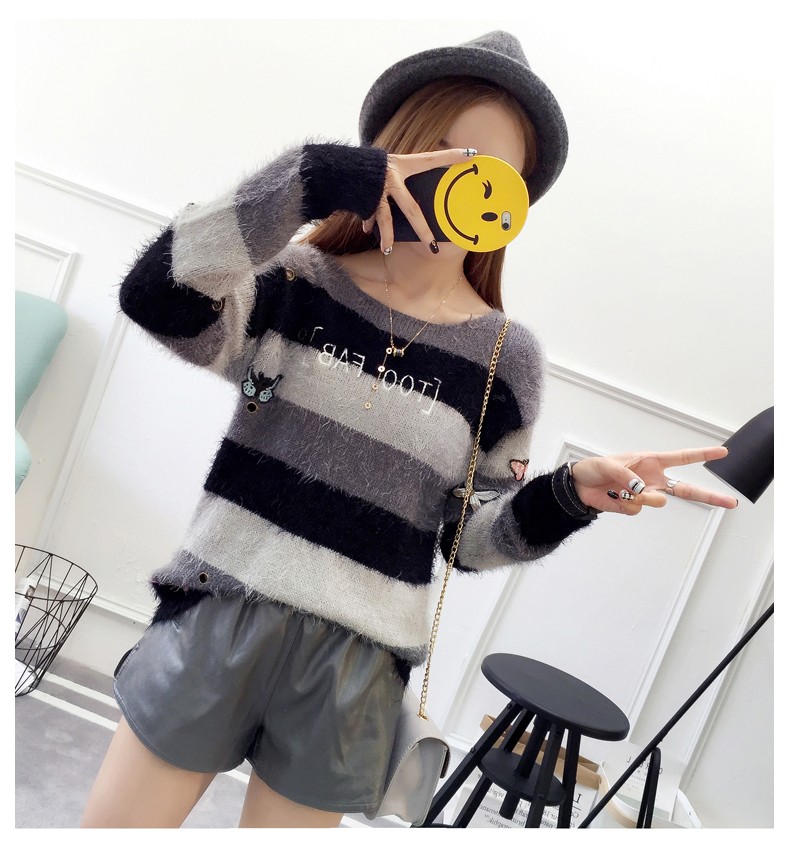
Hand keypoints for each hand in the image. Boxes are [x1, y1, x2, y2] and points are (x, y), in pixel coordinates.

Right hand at [362, 148, 476, 252]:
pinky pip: (370, 215)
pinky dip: (369, 223)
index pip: (431, 159)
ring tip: (388, 250)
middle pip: (412, 209)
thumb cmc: (368, 165)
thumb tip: (416, 194)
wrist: (339, 164)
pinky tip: (368, 231)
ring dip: (388, 236)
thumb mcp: (389, 165)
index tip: (472, 153)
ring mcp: (379, 189)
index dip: (451, 156)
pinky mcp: (365, 199)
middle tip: (434, 249)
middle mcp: (393, 176)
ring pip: (386, 218)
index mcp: (403, 164)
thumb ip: (402, 176)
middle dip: (423, 231)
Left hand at [570, 446, 738, 514]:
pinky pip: (637, 509)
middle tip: (730, 502)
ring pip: (658, 502)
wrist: (579, 486)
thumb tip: (641, 489)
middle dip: (709, 496)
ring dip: (642, 497)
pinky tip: (613, 496)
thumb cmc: (595, 468)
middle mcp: (653, 479)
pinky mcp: (634, 507)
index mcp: (651, 461)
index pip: (682, 458)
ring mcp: (645, 495)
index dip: (702, 454)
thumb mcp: (609, 464)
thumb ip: (627, 476)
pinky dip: (624, 503)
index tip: (723, 452)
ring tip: (622, 490)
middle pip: (687, 490)